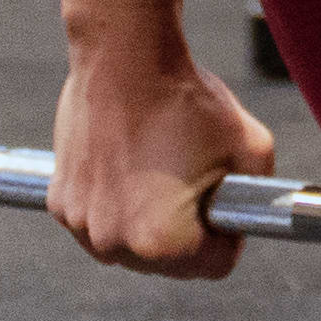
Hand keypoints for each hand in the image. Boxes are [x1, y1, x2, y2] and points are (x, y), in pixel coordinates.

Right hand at [48, 37, 277, 278]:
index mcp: (163, 243)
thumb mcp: (253, 150)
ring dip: (147, 223)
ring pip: (130, 246)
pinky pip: (98, 220)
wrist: (125, 55)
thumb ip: (260, 196)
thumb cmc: (186, 100)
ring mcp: (81, 224)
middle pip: (170, 263)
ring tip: (160, 173)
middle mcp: (114, 244)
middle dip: (188, 231)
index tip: (224, 199)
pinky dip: (113, 204)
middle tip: (194, 181)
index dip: (230, 231)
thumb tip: (251, 214)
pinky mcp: (60, 200)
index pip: (217, 265)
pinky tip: (129, 166)